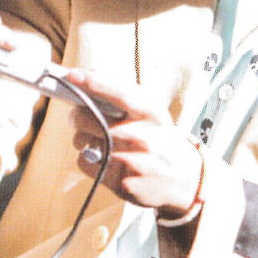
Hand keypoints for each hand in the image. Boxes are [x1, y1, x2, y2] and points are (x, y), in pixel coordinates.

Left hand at [66, 69, 201, 216]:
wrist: (185, 179)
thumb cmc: (160, 139)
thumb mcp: (151, 114)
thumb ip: (123, 96)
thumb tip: (87, 75)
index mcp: (151, 114)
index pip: (120, 94)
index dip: (94, 84)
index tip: (72, 75)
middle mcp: (143, 137)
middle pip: (90, 119)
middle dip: (77, 116)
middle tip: (78, 116)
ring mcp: (131, 161)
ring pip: (83, 141)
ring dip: (82, 138)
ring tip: (96, 140)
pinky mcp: (121, 182)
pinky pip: (84, 163)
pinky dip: (86, 159)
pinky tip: (101, 159)